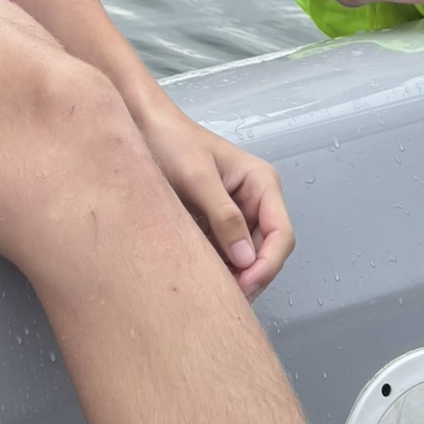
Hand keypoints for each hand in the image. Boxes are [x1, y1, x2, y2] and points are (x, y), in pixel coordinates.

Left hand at [138, 104, 295, 300]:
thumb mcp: (198, 177)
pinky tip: (199, 275)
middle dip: (250, 275)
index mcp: (261, 183)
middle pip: (267, 251)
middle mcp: (256, 200)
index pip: (281, 234)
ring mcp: (237, 213)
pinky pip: (226, 254)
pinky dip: (217, 267)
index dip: (268, 265)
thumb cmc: (172, 142)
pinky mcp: (217, 224)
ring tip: (208, 288)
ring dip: (233, 275)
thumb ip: (223, 215)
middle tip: (222, 296)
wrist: (143, 126)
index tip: (243, 286)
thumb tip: (246, 260)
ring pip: (247, 258)